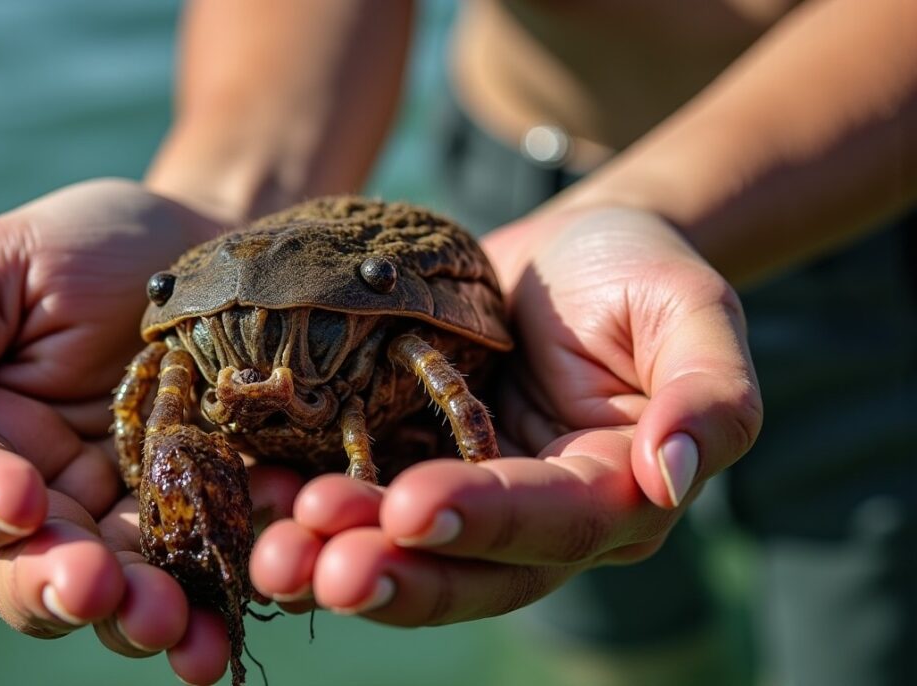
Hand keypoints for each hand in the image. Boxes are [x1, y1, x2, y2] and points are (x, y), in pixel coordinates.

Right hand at [0, 179, 300, 684]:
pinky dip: (226, 593)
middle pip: (34, 569)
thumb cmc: (97, 243)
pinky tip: (240, 601)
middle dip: (60, 587)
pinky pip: (217, 568)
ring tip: (173, 623)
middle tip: (96, 587)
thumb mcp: (3, 263)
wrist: (223, 246)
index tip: (16, 497)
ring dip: (138, 616)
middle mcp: (56, 494)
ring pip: (123, 592)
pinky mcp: (220, 517)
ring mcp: (140, 514)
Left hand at [249, 207, 762, 623]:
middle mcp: (536, 523)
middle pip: (469, 567)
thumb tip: (672, 477)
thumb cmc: (637, 270)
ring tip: (272, 555)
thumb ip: (710, 395)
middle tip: (317, 567)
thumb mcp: (693, 311)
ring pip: (405, 552)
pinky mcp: (408, 469)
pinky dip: (304, 509)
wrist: (566, 251)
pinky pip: (357, 504)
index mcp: (613, 494)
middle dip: (393, 570)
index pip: (553, 522)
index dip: (485, 519)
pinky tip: (253, 498)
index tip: (411, 506)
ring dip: (335, 557)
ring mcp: (467, 504)